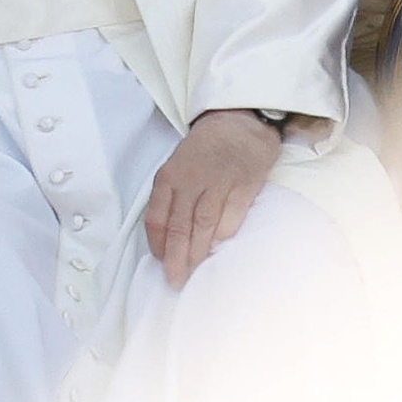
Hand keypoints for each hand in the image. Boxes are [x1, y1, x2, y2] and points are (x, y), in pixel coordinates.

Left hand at [144, 110, 281, 287]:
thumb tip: (168, 239)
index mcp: (169, 176)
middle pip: (179, 227)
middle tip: (175, 281)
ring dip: (197, 253)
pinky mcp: (245, 184)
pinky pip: (232, 216)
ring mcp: (219, 182)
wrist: (240, 121)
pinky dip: (224, 234)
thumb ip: (171, 196)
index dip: (157, 246)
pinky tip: (219, 246)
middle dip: (176, 259)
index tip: (160, 263)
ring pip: (203, 226)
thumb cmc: (205, 149)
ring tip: (194, 272)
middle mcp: (191, 180)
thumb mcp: (177, 165)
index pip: (156, 218)